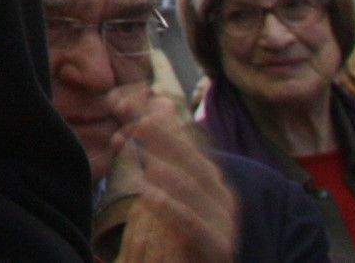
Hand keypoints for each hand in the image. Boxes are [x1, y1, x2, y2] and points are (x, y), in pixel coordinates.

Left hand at [109, 89, 236, 262]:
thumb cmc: (187, 231)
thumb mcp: (173, 192)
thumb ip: (161, 156)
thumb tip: (152, 109)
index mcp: (211, 181)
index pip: (187, 146)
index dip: (161, 127)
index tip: (131, 109)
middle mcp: (221, 197)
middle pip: (192, 162)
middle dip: (164, 142)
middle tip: (135, 125)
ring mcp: (223, 221)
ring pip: (194, 190)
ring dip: (166, 170)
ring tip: (141, 155)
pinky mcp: (218, 246)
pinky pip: (193, 224)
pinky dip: (171, 207)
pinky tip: (147, 195)